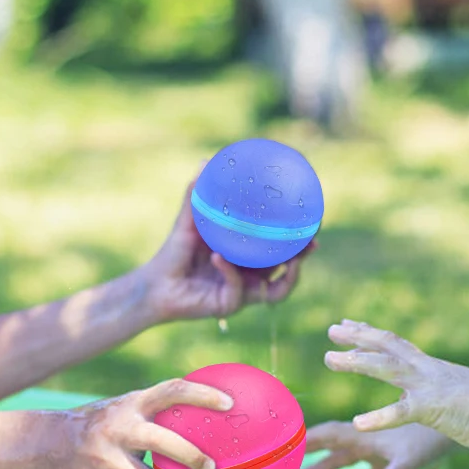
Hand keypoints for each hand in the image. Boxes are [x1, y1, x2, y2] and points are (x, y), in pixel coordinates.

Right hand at [49, 376, 234, 468]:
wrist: (48, 445)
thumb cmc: (101, 424)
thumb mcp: (124, 408)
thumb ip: (156, 413)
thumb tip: (206, 420)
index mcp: (131, 404)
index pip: (171, 391)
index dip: (202, 394)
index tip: (229, 402)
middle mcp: (120, 429)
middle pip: (161, 442)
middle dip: (190, 455)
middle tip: (212, 468)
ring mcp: (108, 460)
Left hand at [138, 177, 314, 323]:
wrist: (155, 284)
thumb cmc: (174, 252)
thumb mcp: (189, 221)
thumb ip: (197, 195)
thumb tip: (206, 162)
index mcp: (250, 256)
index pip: (283, 247)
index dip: (301, 236)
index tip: (313, 217)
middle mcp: (252, 276)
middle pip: (291, 270)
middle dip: (306, 257)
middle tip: (313, 240)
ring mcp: (243, 293)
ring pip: (278, 291)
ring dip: (289, 276)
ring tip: (292, 260)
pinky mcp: (228, 306)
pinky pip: (237, 289)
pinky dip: (230, 272)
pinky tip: (219, 257)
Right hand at [296, 420, 452, 468]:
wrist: (464, 426)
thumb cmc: (436, 438)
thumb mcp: (414, 457)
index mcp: (366, 436)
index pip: (328, 435)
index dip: (305, 439)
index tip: (282, 444)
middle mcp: (369, 440)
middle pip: (330, 446)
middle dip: (307, 453)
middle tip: (282, 462)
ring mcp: (381, 450)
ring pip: (346, 459)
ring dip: (326, 468)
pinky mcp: (396, 460)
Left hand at [322, 320, 468, 453]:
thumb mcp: (459, 396)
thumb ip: (436, 396)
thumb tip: (418, 400)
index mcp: (433, 368)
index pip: (396, 344)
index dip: (370, 334)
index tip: (349, 324)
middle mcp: (428, 371)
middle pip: (386, 346)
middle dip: (357, 337)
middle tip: (331, 330)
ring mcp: (430, 387)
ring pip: (385, 368)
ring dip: (355, 362)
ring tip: (329, 359)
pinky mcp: (434, 409)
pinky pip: (401, 412)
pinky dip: (379, 417)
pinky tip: (358, 424)